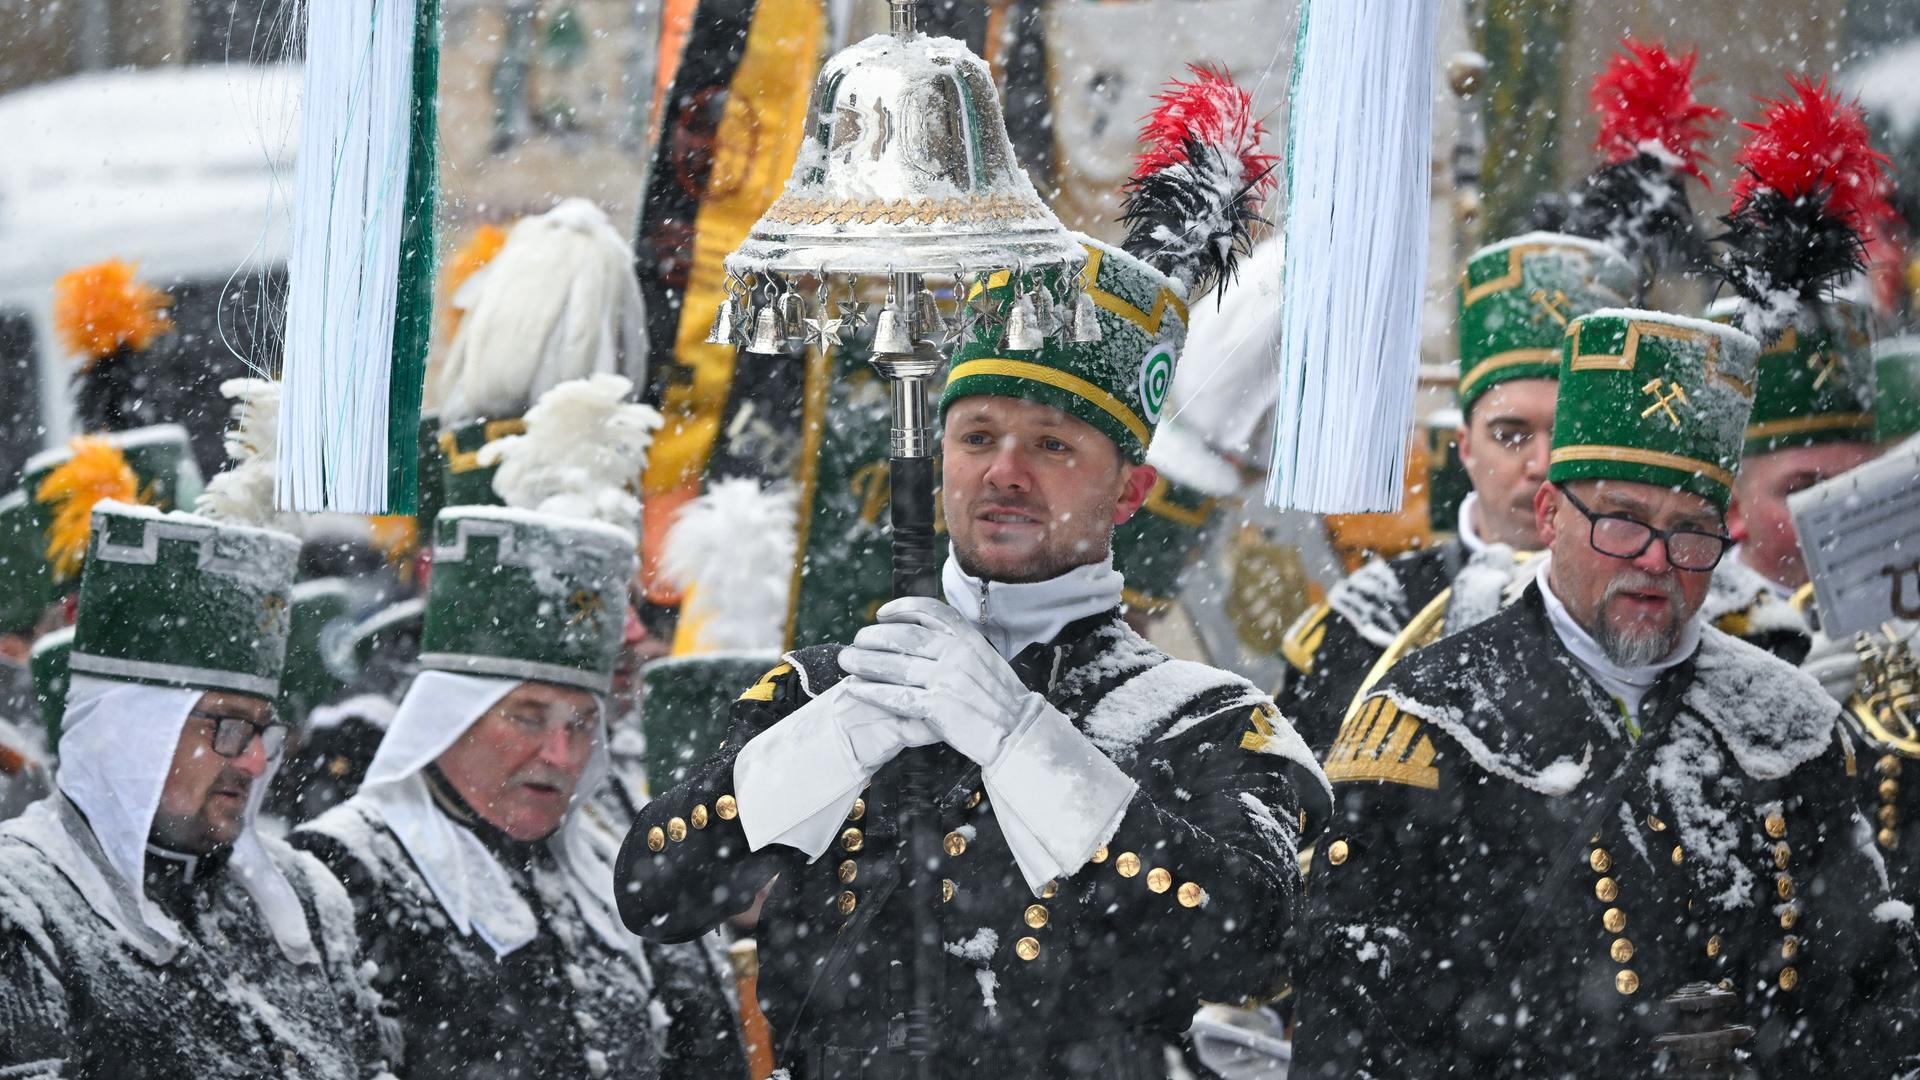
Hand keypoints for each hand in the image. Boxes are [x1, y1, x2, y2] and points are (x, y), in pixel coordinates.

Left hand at [838, 597, 1035, 768]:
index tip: (881, 614)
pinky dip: (872, 692)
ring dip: (865, 663)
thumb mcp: (985, 661)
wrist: (1018, 732)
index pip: (929, 611)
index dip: (901, 608)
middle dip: (873, 637)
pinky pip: (896, 696)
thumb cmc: (1001, 701)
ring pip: (895, 665)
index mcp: (969, 639)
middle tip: (855, 643)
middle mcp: (957, 653)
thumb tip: (928, 637)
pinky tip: (856, 689)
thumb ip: (958, 647)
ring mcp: (948, 679)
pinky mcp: (939, 707)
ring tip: (847, 663)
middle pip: (904, 636)